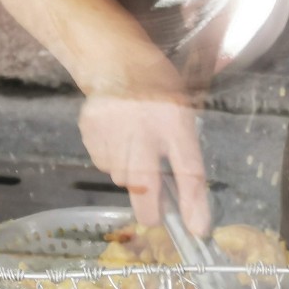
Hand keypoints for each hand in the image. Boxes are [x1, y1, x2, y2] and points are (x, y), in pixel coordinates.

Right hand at [79, 93, 210, 236]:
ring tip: (134, 151)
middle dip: (150, 209)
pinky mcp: (91, 132)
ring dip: (131, 177)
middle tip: (154, 217)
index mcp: (174, 119)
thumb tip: (188, 202)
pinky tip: (117, 140)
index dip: (194, 203)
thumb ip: (184, 150)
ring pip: (122, 178)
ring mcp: (112, 130)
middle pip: (145, 185)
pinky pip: (104, 165)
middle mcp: (142, 126)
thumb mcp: (183, 110)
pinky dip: (113, 162)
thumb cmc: (157, 86)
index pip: (188, 169)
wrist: (113, 59)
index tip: (197, 229)